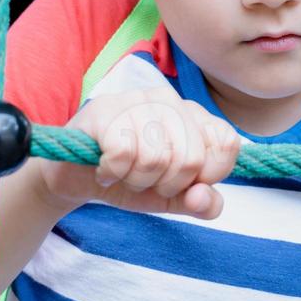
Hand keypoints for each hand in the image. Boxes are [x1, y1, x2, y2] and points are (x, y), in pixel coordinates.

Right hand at [36, 86, 241, 219]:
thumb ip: (201, 202)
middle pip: (192, 159)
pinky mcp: (104, 110)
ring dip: (136, 180)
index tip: (182, 183)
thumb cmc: (128, 181)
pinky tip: (104, 169)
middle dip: (166, 185)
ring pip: (156, 158)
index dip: (209, 176)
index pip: (227, 143)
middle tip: (144, 180)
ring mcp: (135, 100)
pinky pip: (124, 154)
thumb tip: (204, 197)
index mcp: (192, 115)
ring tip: (123, 173)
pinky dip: (112, 173)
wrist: (74, 178)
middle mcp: (168, 99)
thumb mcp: (171, 198)